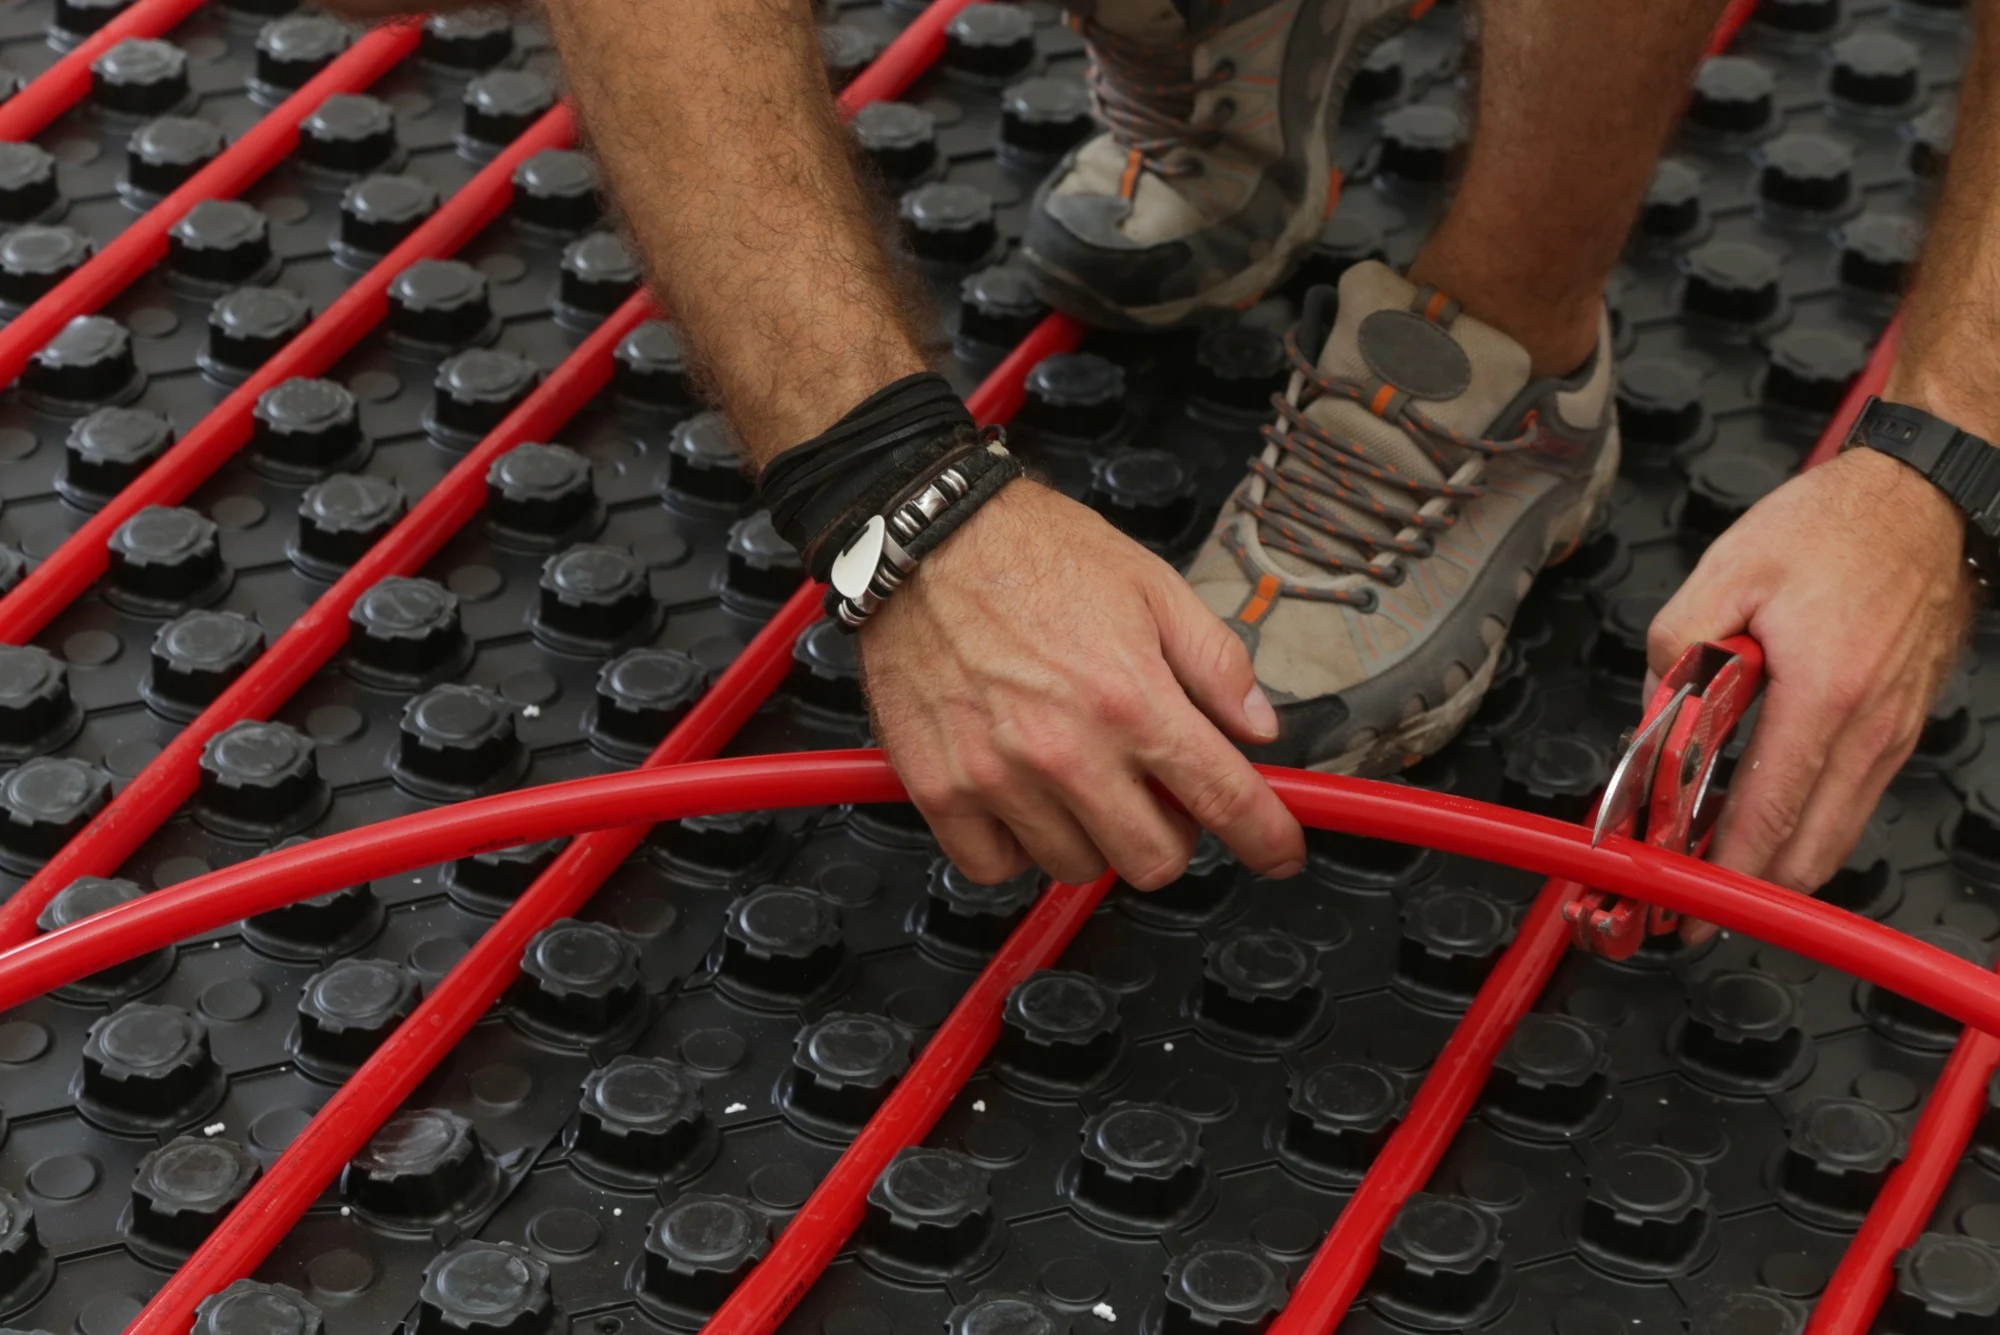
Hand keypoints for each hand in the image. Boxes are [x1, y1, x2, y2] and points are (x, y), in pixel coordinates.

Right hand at [858, 481, 1305, 889]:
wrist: (927, 536)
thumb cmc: (1031, 551)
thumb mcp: (1152, 585)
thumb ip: (1215, 661)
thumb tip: (1257, 725)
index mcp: (1131, 698)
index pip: (1225, 800)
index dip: (1267, 840)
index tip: (1279, 853)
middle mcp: (1067, 749)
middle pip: (1153, 860)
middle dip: (1170, 835)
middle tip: (1155, 794)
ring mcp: (999, 777)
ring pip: (1075, 867)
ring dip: (1091, 837)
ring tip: (1077, 781)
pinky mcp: (940, 787)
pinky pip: (993, 866)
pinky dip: (1015, 849)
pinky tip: (1022, 802)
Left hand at [1648, 448, 1975, 940]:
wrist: (1922, 500)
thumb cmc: (1832, 528)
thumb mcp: (1724, 573)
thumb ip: (1676, 653)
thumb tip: (1655, 719)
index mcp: (1821, 691)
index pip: (1768, 811)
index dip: (1723, 869)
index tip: (1683, 898)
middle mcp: (1868, 726)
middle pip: (1809, 849)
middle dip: (1747, 889)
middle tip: (1689, 900)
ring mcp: (1892, 732)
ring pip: (1835, 836)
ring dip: (1776, 864)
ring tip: (1714, 868)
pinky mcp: (1900, 728)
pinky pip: (1851, 801)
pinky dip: (1806, 826)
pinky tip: (1761, 820)